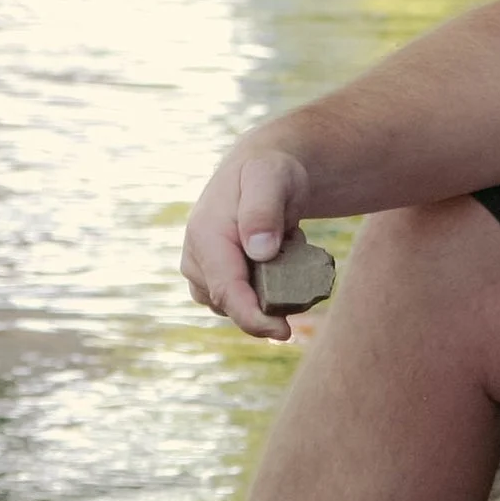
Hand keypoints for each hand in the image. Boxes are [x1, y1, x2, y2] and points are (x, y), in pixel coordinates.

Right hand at [179, 139, 312, 339]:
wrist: (264, 168)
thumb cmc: (270, 171)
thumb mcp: (271, 178)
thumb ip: (263, 211)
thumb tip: (260, 251)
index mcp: (205, 236)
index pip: (226, 290)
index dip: (253, 318)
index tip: (283, 332)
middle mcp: (197, 258)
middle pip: (231, 304)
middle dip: (268, 304)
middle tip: (302, 264)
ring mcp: (205, 270)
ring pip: (237, 304)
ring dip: (269, 292)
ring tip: (289, 248)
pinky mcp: (218, 276)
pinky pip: (243, 298)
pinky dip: (267, 289)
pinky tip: (283, 258)